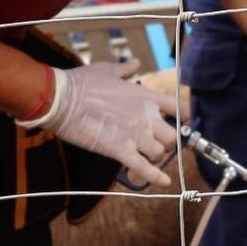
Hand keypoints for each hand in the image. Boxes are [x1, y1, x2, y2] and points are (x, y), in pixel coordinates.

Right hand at [17, 60, 177, 187]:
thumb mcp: (108, 69)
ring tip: (145, 154)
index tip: (183, 123)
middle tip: (156, 142)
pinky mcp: (120, 150)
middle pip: (173, 136)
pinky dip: (155, 177)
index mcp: (146, 97)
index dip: (185, 118)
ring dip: (155, 156)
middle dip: (168, 142)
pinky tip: (164, 182)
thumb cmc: (82, 82)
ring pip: (160, 153)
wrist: (61, 99)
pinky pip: (144, 168)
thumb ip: (126, 69)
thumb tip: (135, 63)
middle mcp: (146, 117)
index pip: (180, 109)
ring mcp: (134, 135)